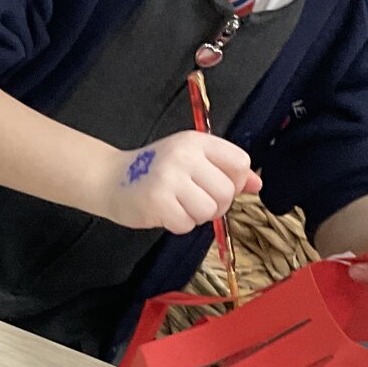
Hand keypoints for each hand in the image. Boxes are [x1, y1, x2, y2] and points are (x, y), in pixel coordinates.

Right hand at [99, 131, 260, 232]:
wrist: (111, 179)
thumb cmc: (155, 171)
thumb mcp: (191, 161)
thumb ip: (224, 171)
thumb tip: (257, 184)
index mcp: (197, 142)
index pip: (239, 162)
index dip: (234, 181)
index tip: (216, 184)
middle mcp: (184, 155)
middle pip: (226, 191)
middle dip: (216, 205)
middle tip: (195, 201)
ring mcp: (170, 178)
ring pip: (209, 210)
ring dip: (197, 216)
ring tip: (179, 206)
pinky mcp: (157, 201)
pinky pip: (186, 224)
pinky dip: (178, 224)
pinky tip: (165, 212)